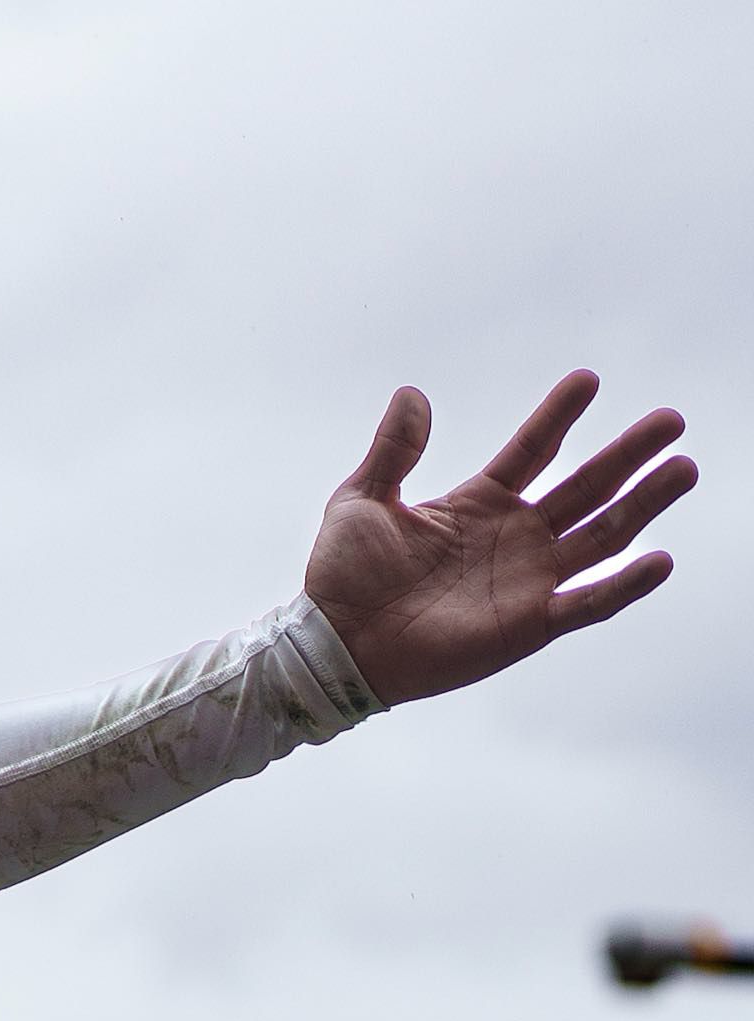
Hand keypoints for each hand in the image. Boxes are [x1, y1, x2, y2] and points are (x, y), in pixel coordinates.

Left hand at [304, 370, 697, 705]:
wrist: (337, 641)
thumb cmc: (344, 574)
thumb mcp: (362, 498)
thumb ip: (394, 450)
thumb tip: (412, 394)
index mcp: (478, 504)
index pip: (533, 451)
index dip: (558, 417)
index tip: (588, 379)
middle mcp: (514, 537)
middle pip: (586, 487)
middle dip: (628, 454)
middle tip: (671, 420)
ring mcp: (529, 580)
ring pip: (602, 536)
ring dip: (644, 504)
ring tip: (683, 468)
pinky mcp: (531, 624)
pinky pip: (589, 602)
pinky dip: (626, 584)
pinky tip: (660, 559)